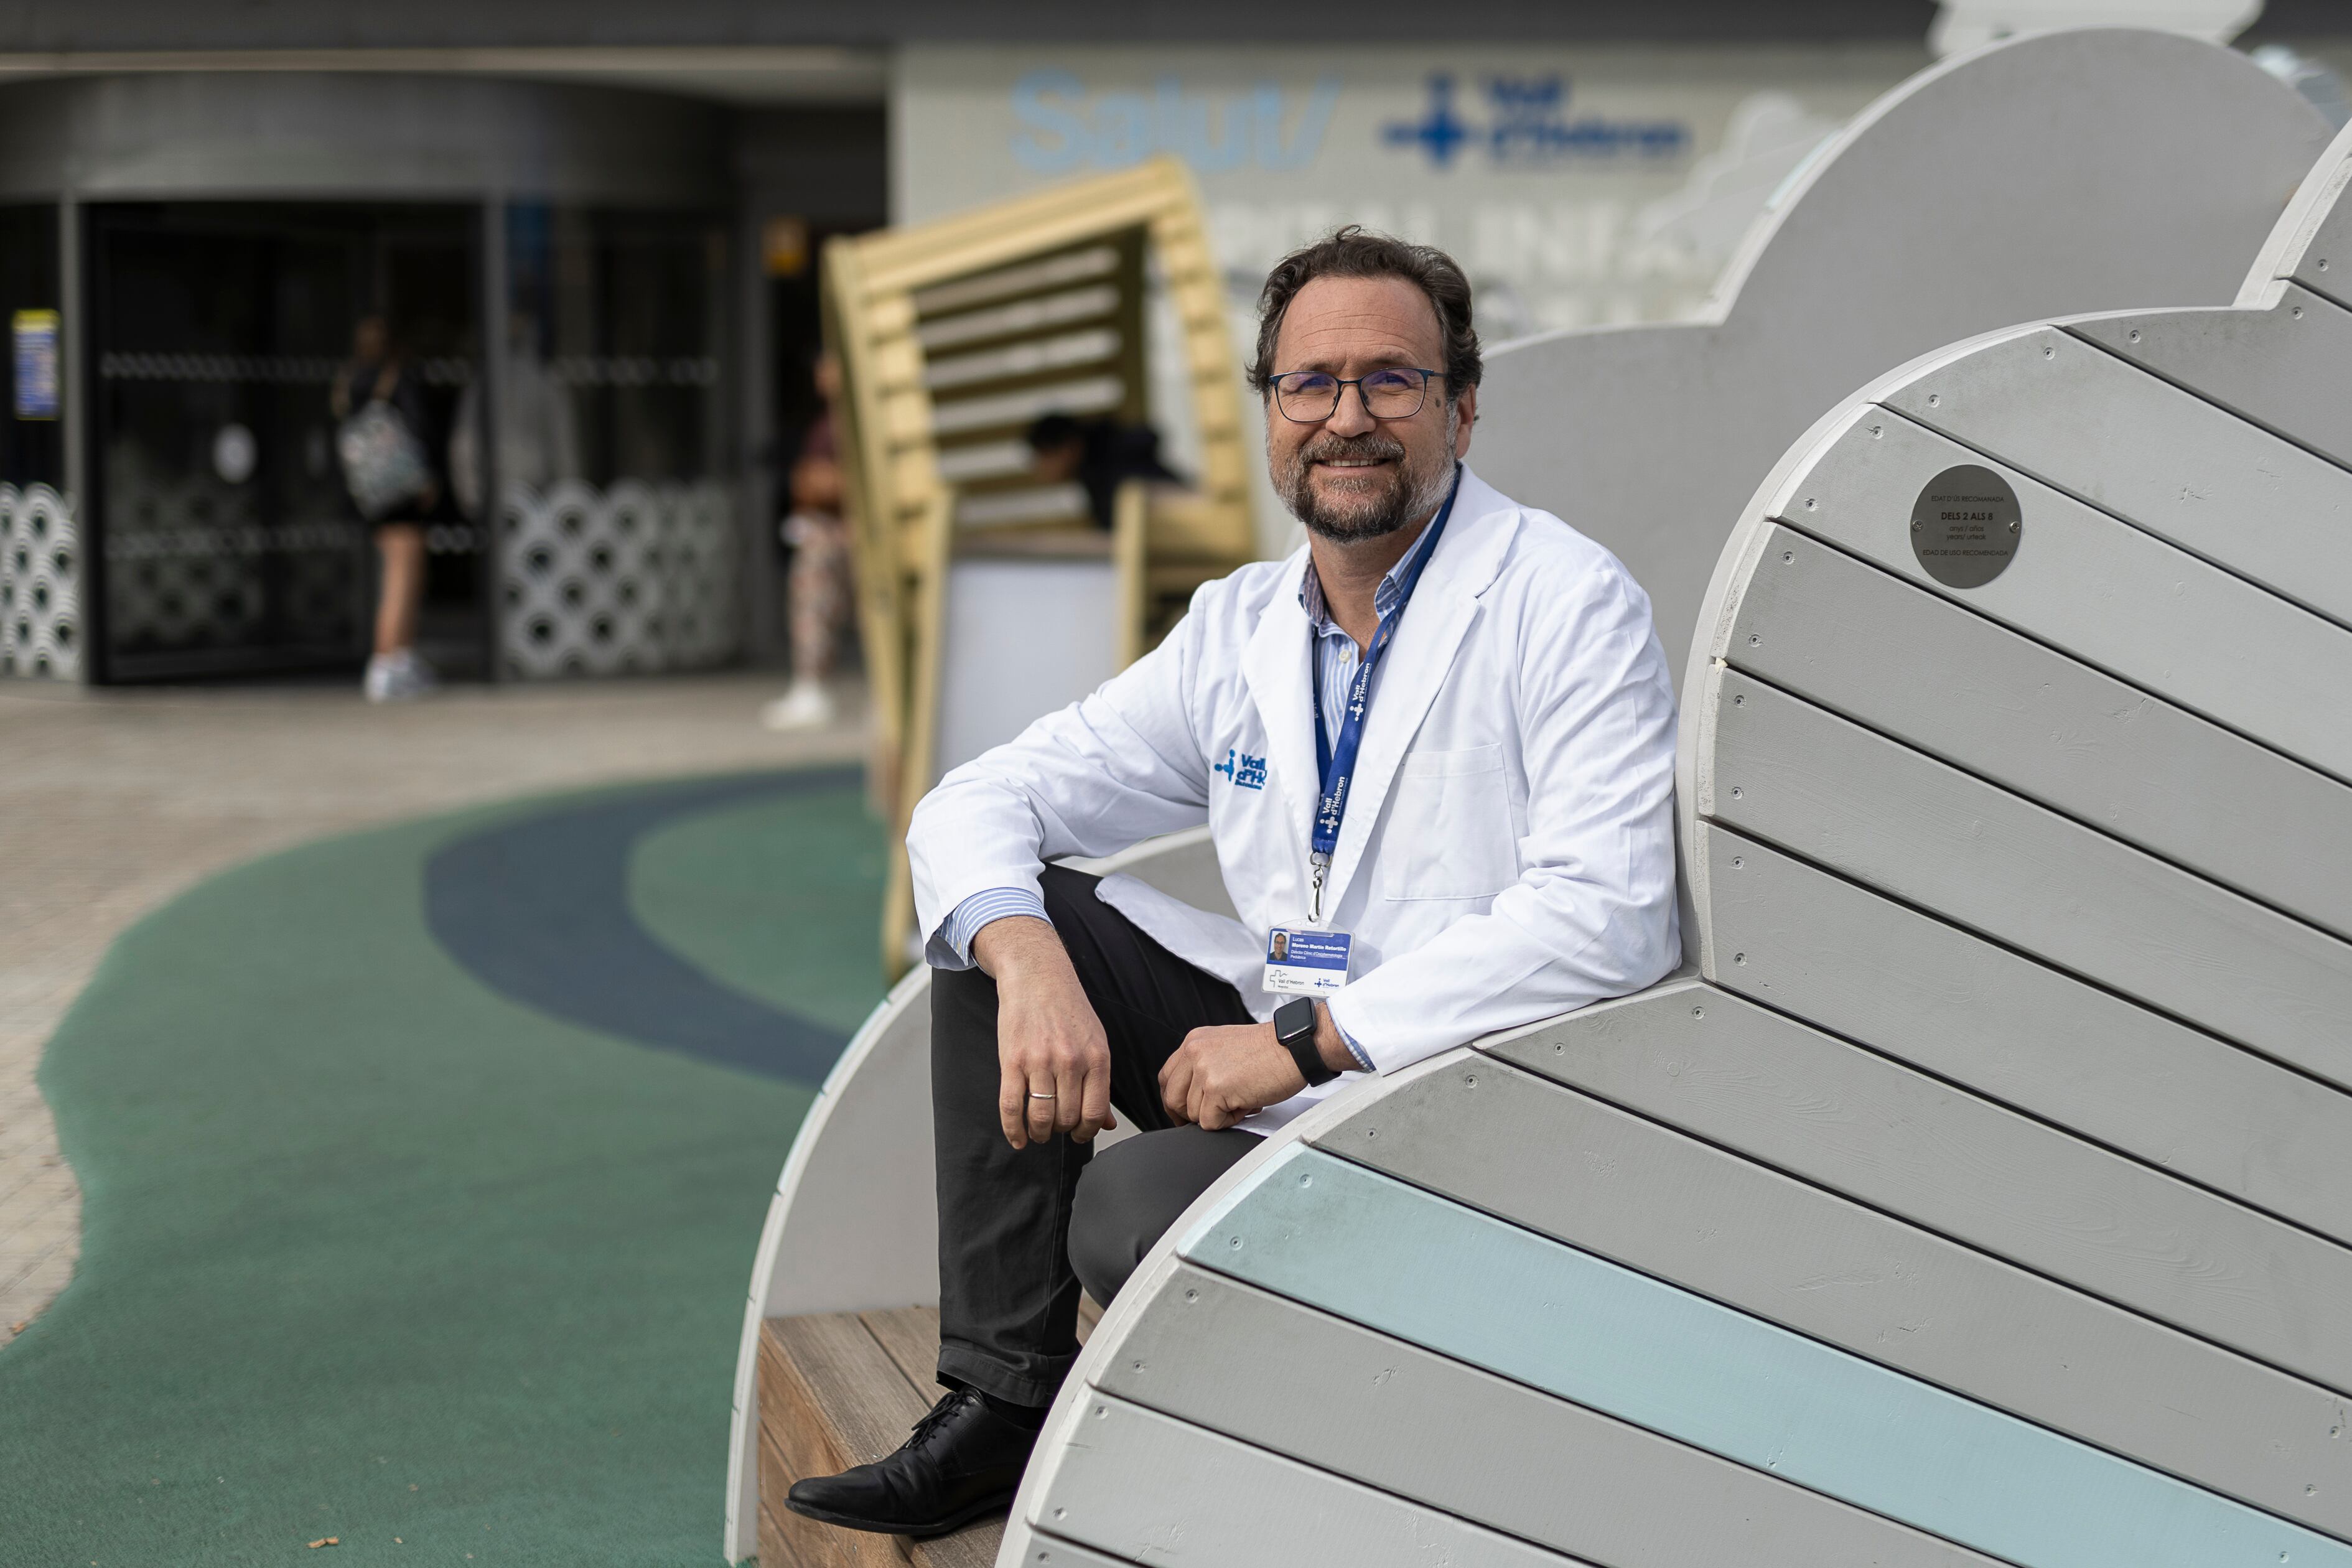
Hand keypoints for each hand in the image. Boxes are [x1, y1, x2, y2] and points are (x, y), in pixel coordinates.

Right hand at [973, 916, 1117, 1149]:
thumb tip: (1107, 1124)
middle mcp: (1070, 1061)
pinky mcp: (1012, 1060)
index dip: (1087, 1132)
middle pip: (1067, 1118)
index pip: (1094, 1112)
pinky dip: (1013, 1129)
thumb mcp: (1095, 1042)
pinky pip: (1011, 1106)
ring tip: (1039, 1133)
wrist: (1037, 976)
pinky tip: (1018, 1139)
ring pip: (1041, 1116)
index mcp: (1096, 1057)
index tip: (1079, 1135)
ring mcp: (1039, 1061)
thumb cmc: (1068, 1010)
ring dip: (1040, 1133)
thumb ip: (1100, 1084)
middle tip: (1056, 1129)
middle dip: (1061, 1131)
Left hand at [1158, 1005, 1354, 1131]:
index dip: (1175, 1100)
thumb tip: (1193, 1094)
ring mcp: (1204, 1070)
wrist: (1295, 1047)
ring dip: (1217, 1116)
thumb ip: (1205, 1064)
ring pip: (1193, 1114)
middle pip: (1172, 1099)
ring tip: (1241, 1101)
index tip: (1184, 1112)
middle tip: (1213, 1115)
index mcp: (1195, 1041)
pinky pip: (1210, 1122)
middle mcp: (1195, 1052)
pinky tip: (1246, 1105)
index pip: (1167, 1077)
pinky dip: (1229, 1122)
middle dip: (1190, 1115)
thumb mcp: (1226, 1046)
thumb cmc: (1271, 1050)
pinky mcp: (1217, 1088)